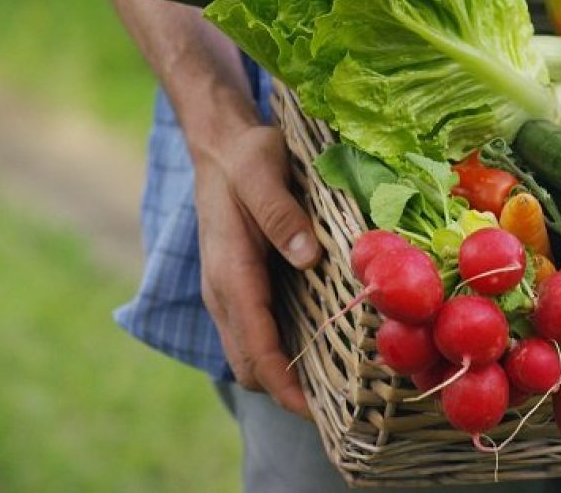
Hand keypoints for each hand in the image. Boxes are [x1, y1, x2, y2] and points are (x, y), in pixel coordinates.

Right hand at [195, 125, 320, 416]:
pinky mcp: (235, 287)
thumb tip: (306, 257)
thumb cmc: (245, 157)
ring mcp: (225, 293)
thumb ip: (280, 213)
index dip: (285, 387)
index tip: (319, 414)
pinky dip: (277, 354)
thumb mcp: (262, 171)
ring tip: (333, 387)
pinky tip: (315, 347)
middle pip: (249, 365)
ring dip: (281, 377)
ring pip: (248, 355)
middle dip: (286, 393)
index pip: (255, 348)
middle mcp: (222, 292)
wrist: (218, 147)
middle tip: (341, 406)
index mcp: (230, 272)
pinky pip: (253, 335)